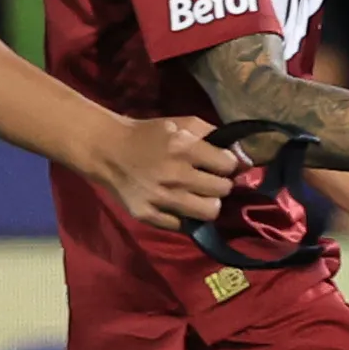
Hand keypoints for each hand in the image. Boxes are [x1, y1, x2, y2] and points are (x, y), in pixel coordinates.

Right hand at [82, 113, 239, 227]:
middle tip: (210, 181)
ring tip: (199, 196)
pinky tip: (178, 205)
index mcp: (184, 148)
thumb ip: (212, 135)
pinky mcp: (147, 215)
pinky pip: (181, 225)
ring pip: (208, 212)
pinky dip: (184, 217)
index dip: (228, 165)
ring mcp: (161, 198)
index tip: (221, 165)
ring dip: (208, 204)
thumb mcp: (181, 124)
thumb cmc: (148, 135)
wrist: (106, 150)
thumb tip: (242, 155)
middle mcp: (175, 175)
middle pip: (222, 190)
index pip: (228, 165)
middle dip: (220, 185)